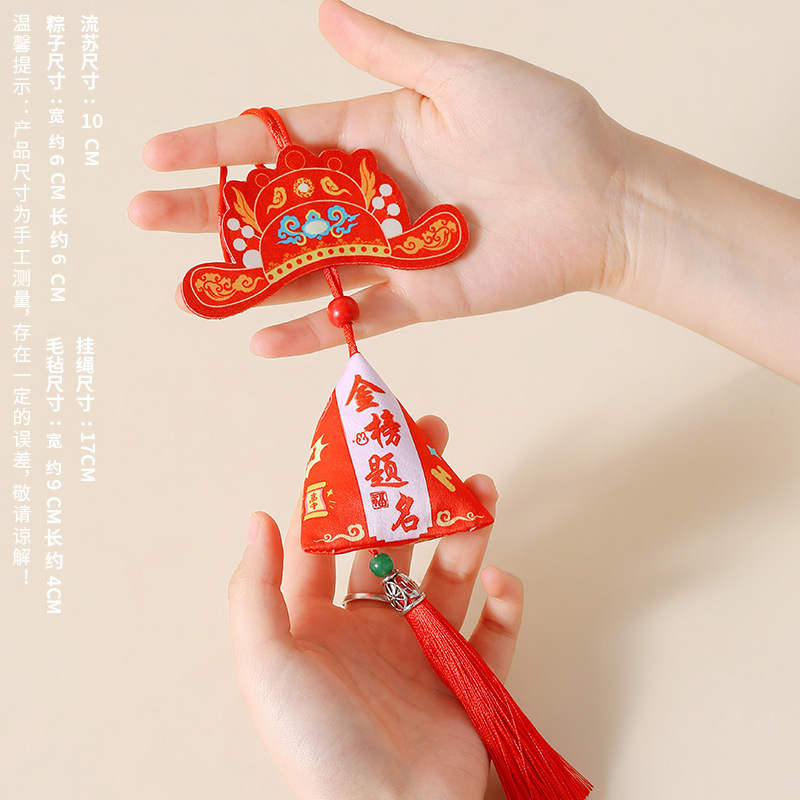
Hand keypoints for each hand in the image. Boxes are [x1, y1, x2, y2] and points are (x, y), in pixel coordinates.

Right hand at [129, 0, 629, 356]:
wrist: (600, 199)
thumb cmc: (544, 124)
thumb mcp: (463, 75)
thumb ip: (391, 55)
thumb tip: (324, 13)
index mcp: (375, 135)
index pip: (279, 141)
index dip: (219, 145)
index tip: (157, 152)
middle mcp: (373, 195)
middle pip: (276, 208)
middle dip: (211, 213)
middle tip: (145, 217)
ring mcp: (392, 250)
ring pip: (306, 267)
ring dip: (247, 280)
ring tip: (190, 291)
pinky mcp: (419, 296)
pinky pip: (357, 314)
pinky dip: (312, 326)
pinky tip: (261, 338)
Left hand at [228, 416, 522, 799]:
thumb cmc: (315, 742)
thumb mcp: (266, 661)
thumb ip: (256, 587)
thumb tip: (260, 515)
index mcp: (318, 620)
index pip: (331, 538)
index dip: (346, 489)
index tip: (363, 442)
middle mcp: (370, 628)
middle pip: (398, 543)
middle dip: (416, 492)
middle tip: (434, 441)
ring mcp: (421, 651)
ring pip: (451, 574)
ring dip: (468, 530)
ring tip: (481, 492)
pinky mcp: (467, 679)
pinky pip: (493, 632)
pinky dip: (503, 603)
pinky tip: (500, 579)